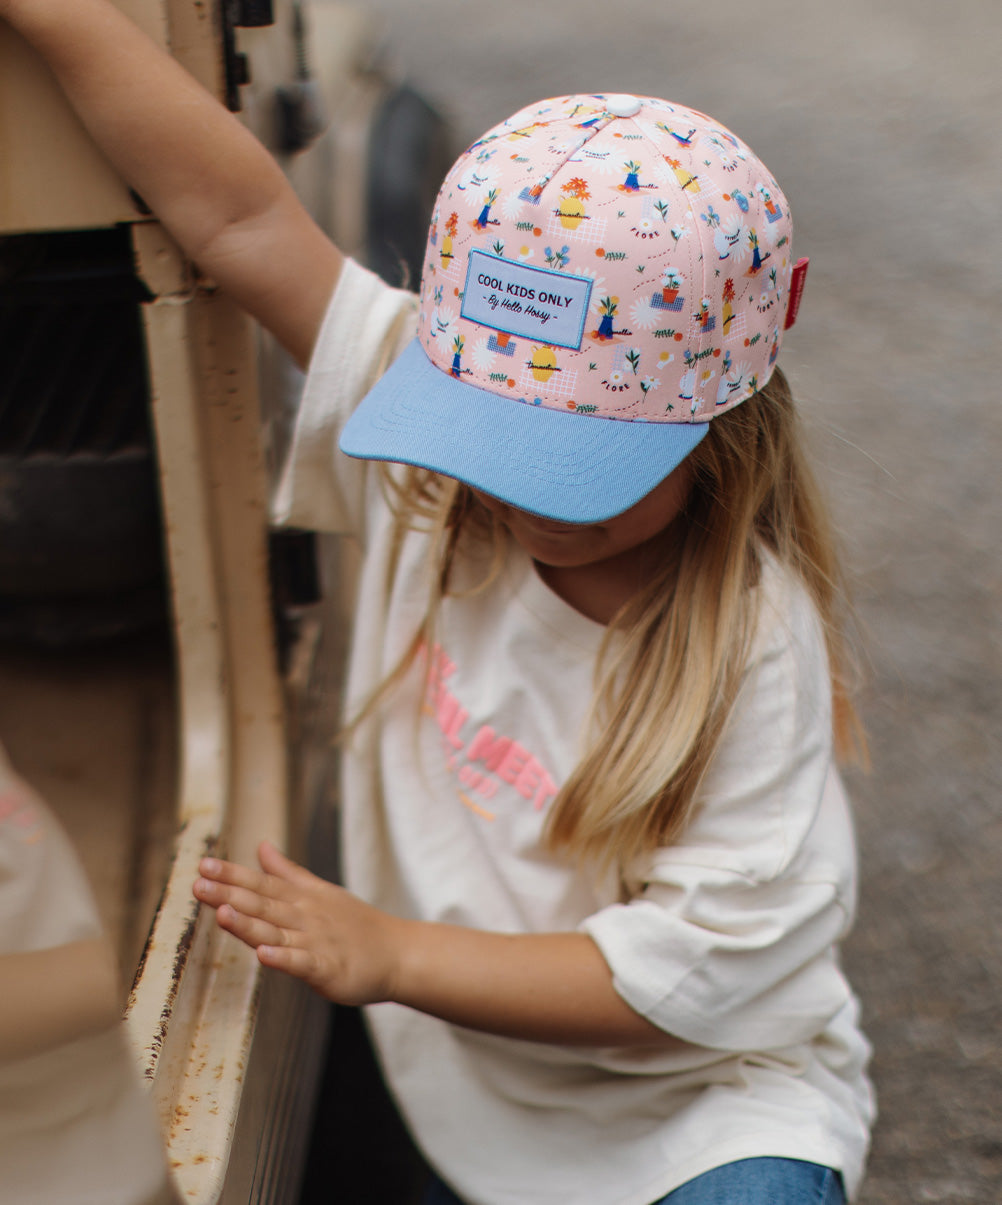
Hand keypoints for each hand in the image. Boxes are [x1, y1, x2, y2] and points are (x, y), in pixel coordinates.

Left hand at [192, 842, 406, 1005]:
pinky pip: (302, 963)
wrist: (396, 953)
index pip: (262, 883)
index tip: (204, 865)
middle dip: (230, 894)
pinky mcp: (327, 968)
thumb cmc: (354, 925)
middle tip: (199, 883)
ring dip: (249, 923)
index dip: (232, 875)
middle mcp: (304, 916)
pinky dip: (283, 958)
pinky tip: (263, 954)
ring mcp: (316, 941)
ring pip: (277, 931)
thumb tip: (261, 846)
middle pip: (263, 904)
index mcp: (301, 899)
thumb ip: (287, 872)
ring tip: (222, 913)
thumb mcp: (319, 891)